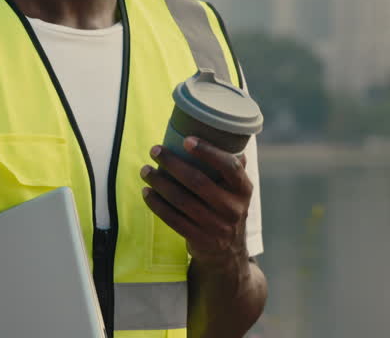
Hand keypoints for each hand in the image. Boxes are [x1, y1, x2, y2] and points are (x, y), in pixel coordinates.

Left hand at [140, 137, 251, 272]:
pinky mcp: (200, 240)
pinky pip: (173, 219)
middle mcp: (233, 208)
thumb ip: (232, 167)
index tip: (187, 139)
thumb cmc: (227, 210)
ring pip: (181, 200)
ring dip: (160, 182)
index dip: (208, 151)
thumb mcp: (238, 191)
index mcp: (244, 189)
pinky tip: (147, 193)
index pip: (229, 166)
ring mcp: (217, 227)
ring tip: (146, 170)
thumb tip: (224, 135)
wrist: (228, 255)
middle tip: (155, 150)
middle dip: (172, 163)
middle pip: (197, 181)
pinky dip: (157, 204)